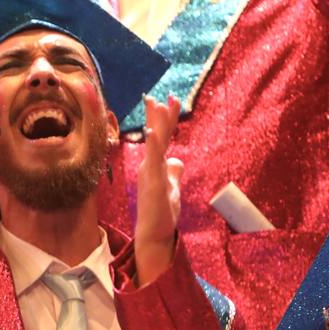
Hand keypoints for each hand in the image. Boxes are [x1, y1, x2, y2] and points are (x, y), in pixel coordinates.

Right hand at [133, 94, 181, 286]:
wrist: (154, 234)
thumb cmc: (162, 213)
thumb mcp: (172, 187)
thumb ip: (174, 172)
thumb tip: (178, 160)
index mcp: (156, 166)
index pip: (163, 137)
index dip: (167, 119)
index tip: (171, 100)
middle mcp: (150, 166)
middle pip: (156, 135)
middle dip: (157, 115)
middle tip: (156, 95)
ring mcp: (150, 173)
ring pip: (154, 143)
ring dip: (155, 123)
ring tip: (156, 105)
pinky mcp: (153, 182)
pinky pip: (152, 160)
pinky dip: (153, 145)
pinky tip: (151, 131)